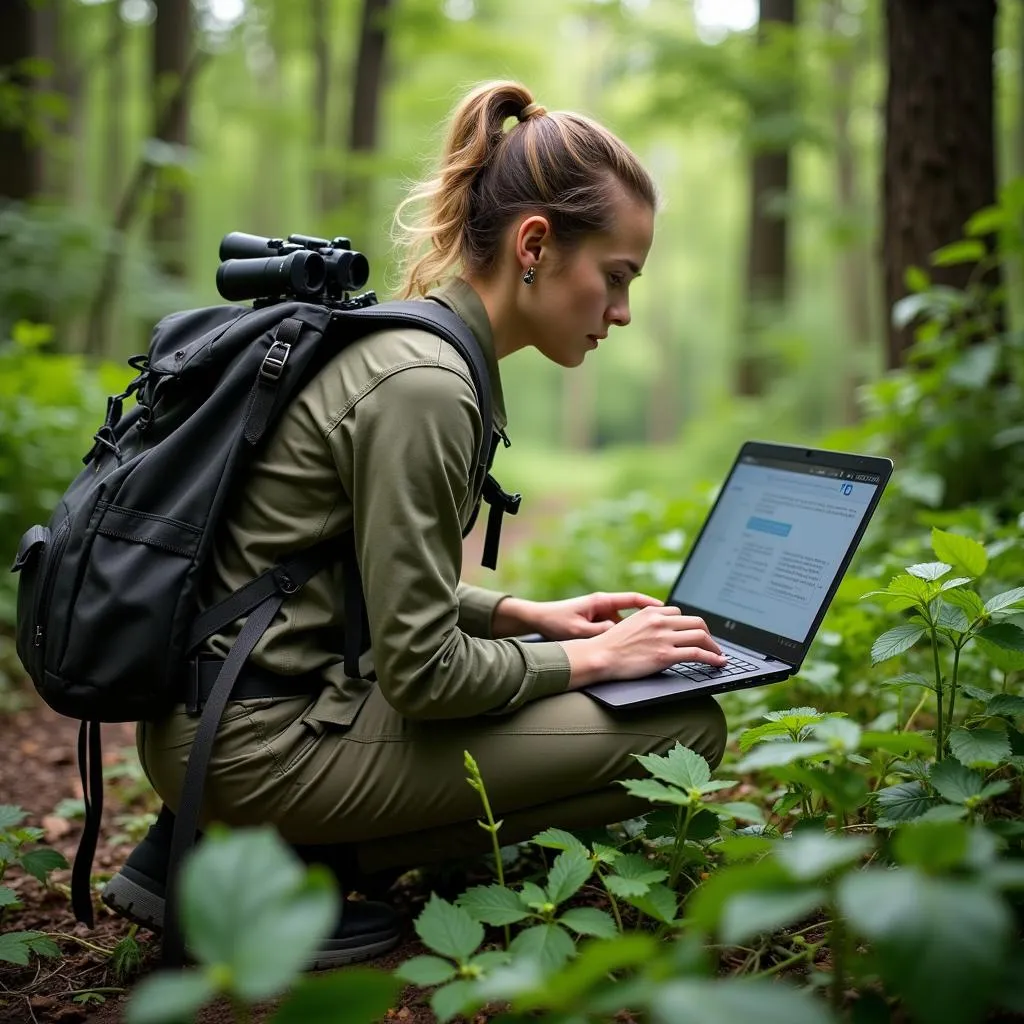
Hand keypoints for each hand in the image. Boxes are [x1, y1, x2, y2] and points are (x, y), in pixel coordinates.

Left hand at [509, 591, 664, 640]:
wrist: (537, 619)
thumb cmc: (556, 621)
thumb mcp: (579, 629)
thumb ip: (599, 631)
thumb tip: (619, 633)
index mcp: (601, 601)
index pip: (633, 599)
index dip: (651, 604)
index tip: (667, 610)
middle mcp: (603, 605)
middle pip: (632, 613)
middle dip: (646, 622)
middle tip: (661, 632)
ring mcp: (599, 614)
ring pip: (623, 624)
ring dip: (630, 635)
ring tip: (640, 648)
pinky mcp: (595, 623)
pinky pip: (613, 630)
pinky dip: (619, 639)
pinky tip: (622, 652)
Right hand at [562, 606, 726, 688]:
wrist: (600, 656)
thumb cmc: (611, 645)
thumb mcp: (630, 625)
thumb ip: (647, 624)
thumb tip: (662, 631)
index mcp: (651, 611)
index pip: (680, 614)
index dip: (690, 626)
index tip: (696, 635)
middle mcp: (660, 621)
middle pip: (696, 622)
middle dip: (708, 634)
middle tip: (712, 645)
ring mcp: (664, 638)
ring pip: (701, 636)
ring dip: (714, 647)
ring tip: (718, 656)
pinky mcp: (666, 655)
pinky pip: (698, 654)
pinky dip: (713, 658)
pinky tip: (719, 663)